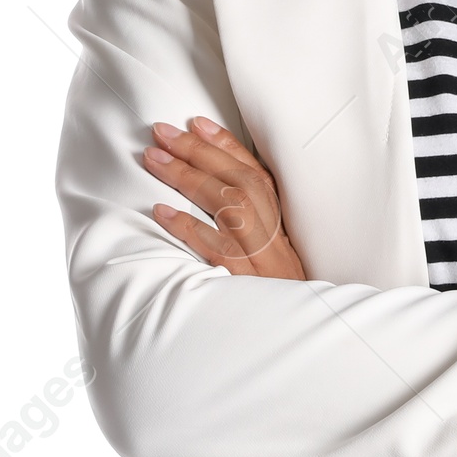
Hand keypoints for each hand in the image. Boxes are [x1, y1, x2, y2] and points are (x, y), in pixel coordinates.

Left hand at [143, 116, 306, 279]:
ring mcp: (263, 259)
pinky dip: (189, 229)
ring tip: (153, 159)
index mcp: (283, 223)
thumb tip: (216, 185)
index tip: (196, 122)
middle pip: (240, 182)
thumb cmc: (281, 294)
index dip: (227, 145)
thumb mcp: (276, 253)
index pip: (256, 172)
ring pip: (229, 207)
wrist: (303, 335)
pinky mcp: (248, 284)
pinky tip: (161, 212)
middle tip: (161, 132)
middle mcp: (276, 235)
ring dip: (189, 178)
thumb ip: (255, 220)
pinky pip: (218, 250)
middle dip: (198, 152)